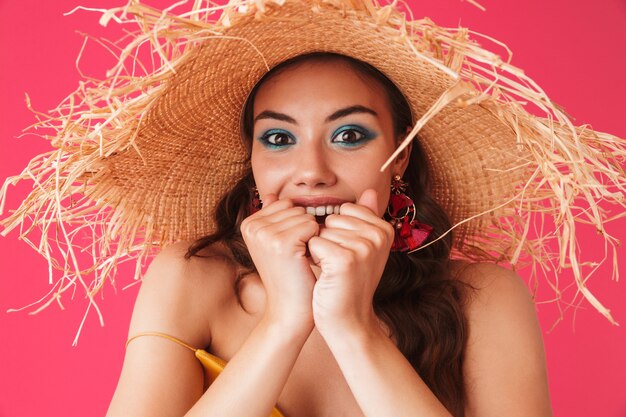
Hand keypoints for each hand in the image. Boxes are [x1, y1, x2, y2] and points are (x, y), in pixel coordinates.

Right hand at [241, 194, 317, 332]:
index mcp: (249, 223)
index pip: (287, 203)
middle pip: (297, 208)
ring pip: (306, 216)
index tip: (289, 249)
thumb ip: (273, 217)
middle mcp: (253, 227)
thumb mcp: (276, 242)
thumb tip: (270, 193)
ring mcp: (265, 234)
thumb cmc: (290, 275)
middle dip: (304, 230)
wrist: (290, 310)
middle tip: (295, 257)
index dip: (297, 225)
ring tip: (299, 259)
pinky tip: (305, 261)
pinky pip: (312, 226)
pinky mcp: (282, 243)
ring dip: (311, 238)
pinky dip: (316, 243)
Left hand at [308, 189, 393, 338]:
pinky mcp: (346, 260)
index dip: (336, 232)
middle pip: (331, 220)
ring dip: (320, 252)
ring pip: (320, 232)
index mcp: (384, 229)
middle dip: (327, 241)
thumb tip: (369, 190)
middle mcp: (378, 235)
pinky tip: (327, 276)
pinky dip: (314, 260)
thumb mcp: (363, 247)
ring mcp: (364, 247)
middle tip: (339, 265)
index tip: (347, 253)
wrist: (349, 320)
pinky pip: (314, 244)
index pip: (344, 210)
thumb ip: (366, 217)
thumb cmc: (349, 282)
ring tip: (334, 271)